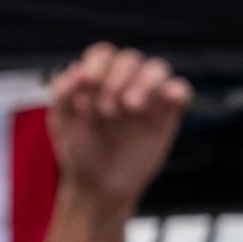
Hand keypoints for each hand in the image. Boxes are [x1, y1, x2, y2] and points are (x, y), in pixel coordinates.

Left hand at [44, 44, 192, 218]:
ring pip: (157, 68)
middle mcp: (124, 82)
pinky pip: (180, 90)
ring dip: (145, 81)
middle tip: (106, 111)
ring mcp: (148, 96)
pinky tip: (167, 99)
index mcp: (98, 79)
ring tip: (131, 106)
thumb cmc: (79, 151)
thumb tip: (75, 70)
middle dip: (116, 79)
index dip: (95, 68)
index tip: (85, 96)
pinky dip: (176, 89)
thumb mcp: (62, 124)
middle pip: (129, 58)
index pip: (102, 54)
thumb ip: (63, 94)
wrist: (99, 187)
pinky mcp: (167, 114)